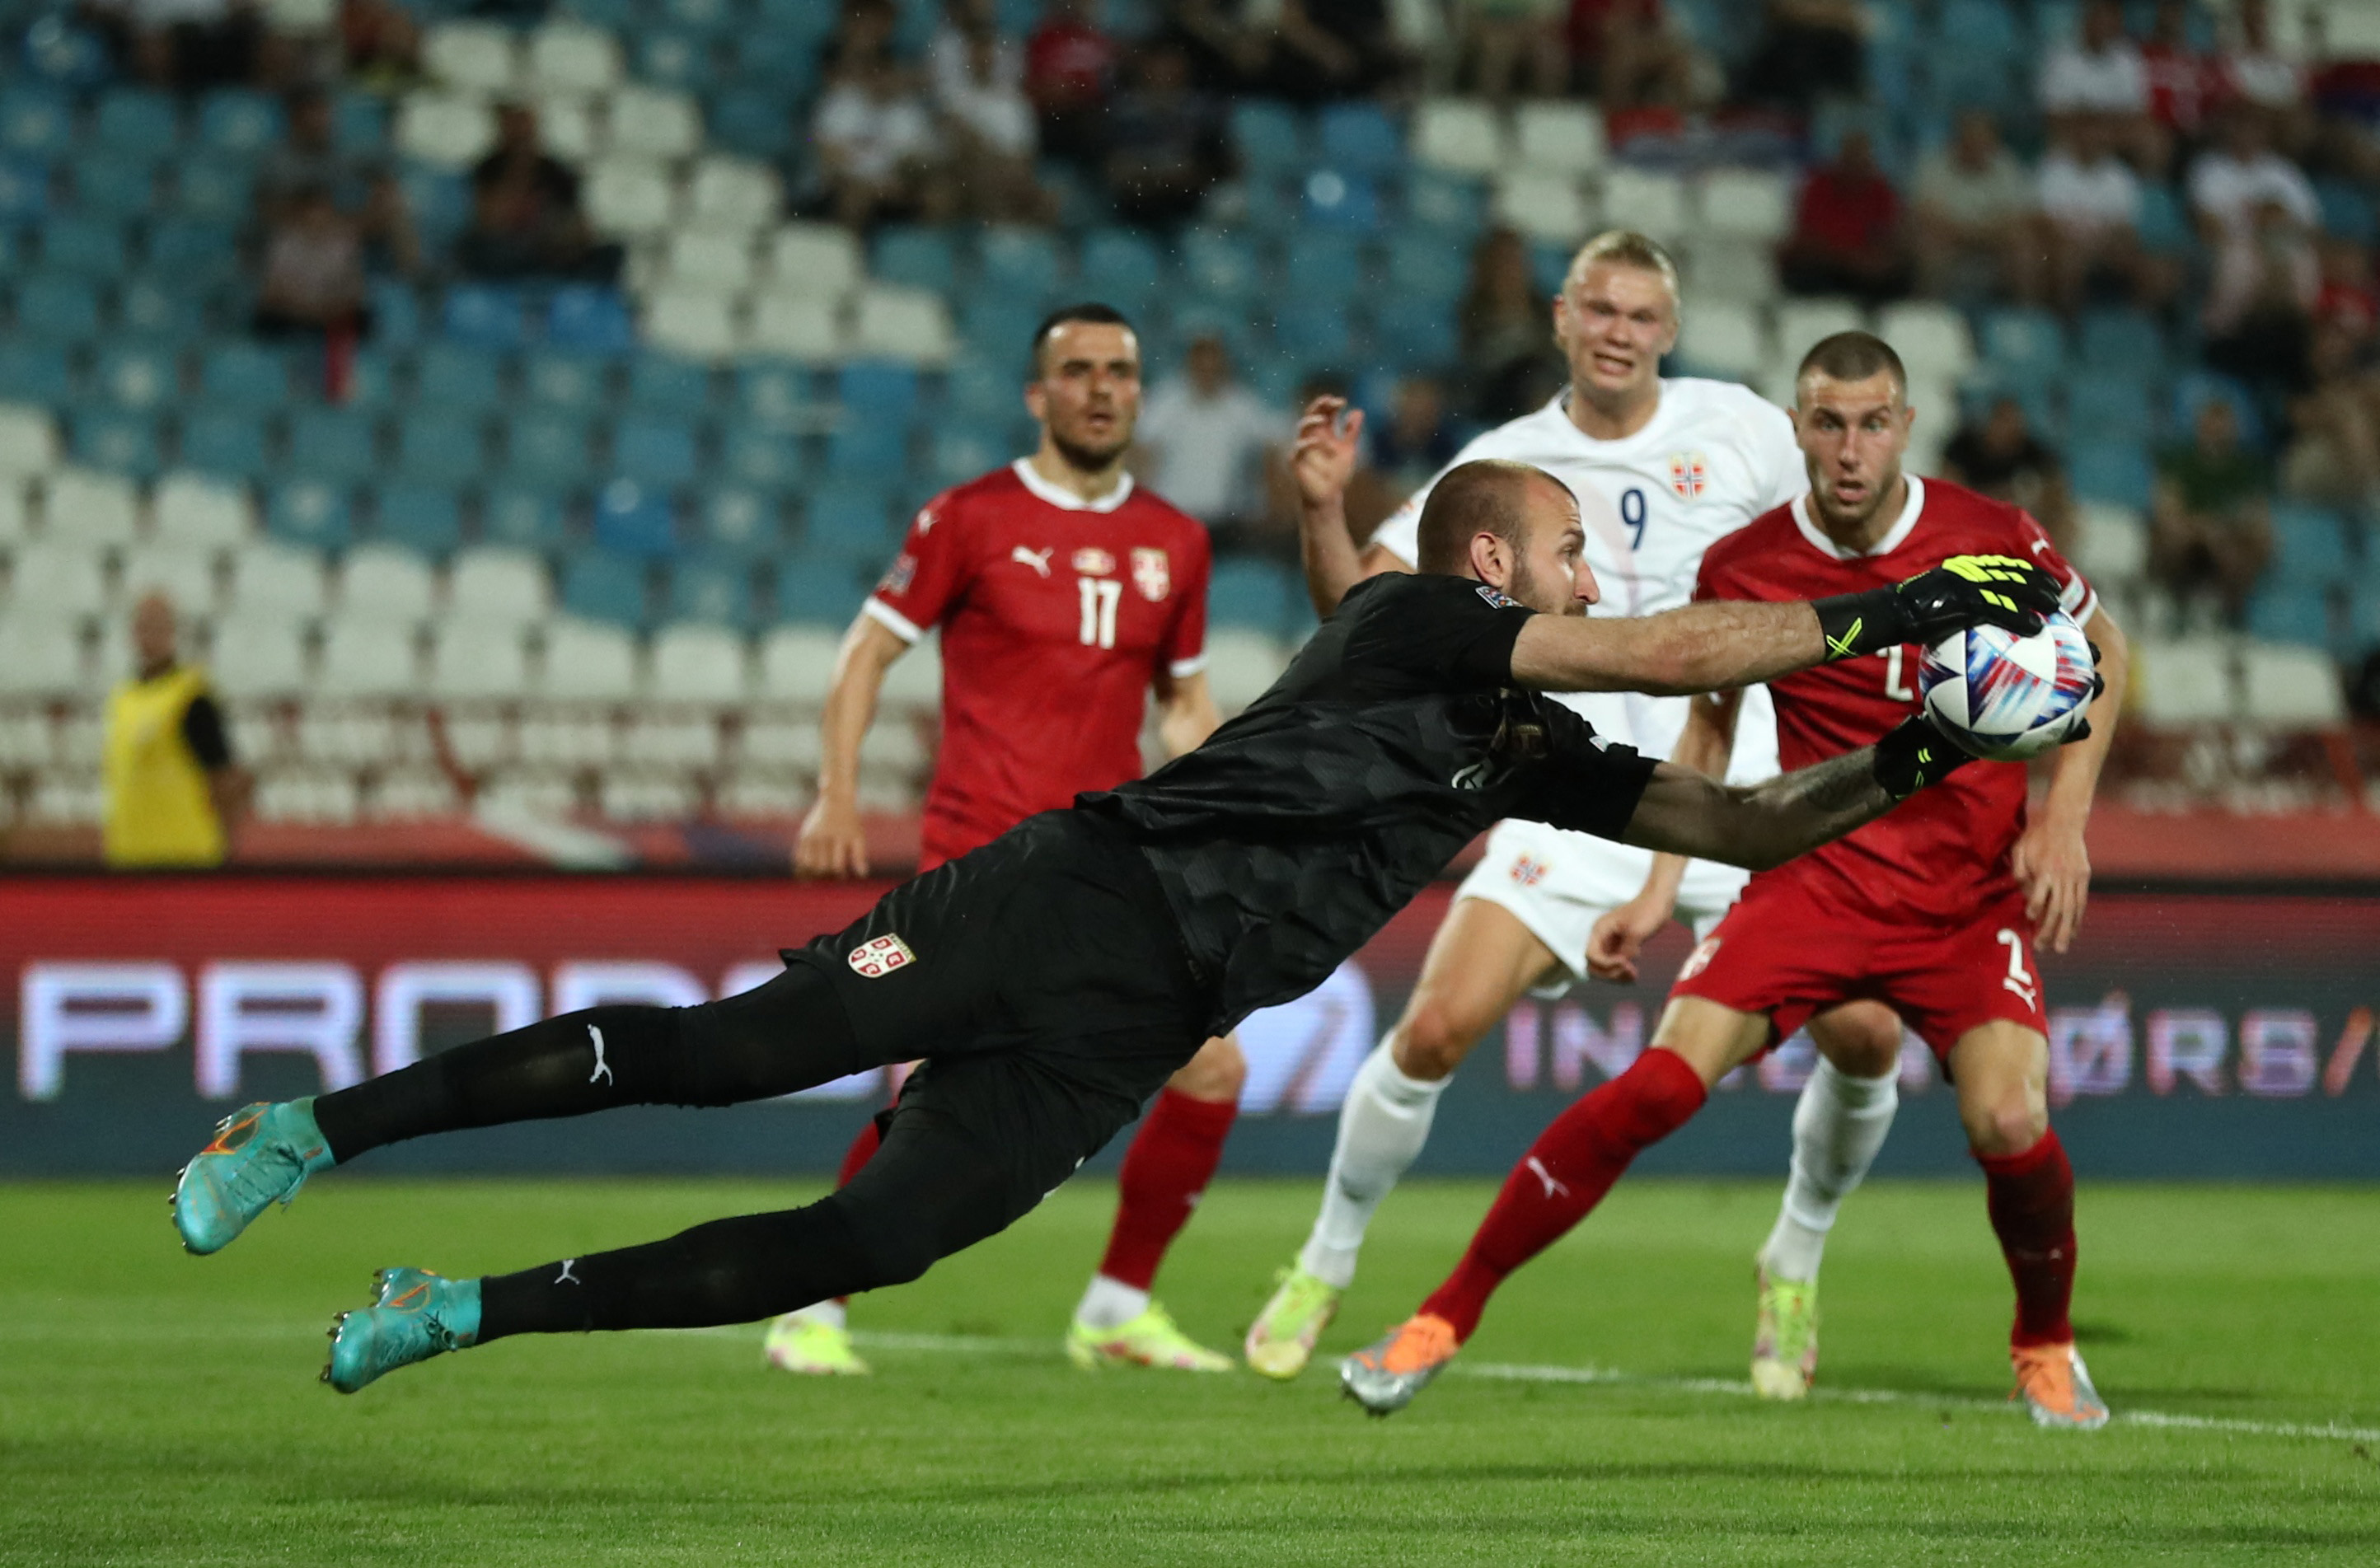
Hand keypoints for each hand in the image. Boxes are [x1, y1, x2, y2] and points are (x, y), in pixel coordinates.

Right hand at [793, 796, 868, 878]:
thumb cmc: (850, 822)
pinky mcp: (803, 836)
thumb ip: (859, 855)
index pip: (836, 865)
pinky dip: (801, 867)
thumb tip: (862, 875)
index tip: (841, 875)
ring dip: (812, 874)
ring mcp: (811, 836)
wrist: (835, 800)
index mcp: (839, 838)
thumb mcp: (858, 836)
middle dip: (826, 875)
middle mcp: (823, 837)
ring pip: (807, 864)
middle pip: (821, 866)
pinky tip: (806, 873)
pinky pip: (798, 856)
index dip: (839, 874)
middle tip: (829, 875)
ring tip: (818, 876)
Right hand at [1290, 396, 1363, 513]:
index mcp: (1324, 434)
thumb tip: (1358, 411)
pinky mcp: (1297, 462)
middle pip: (1312, 415)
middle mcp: (1312, 437)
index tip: (1342, 402)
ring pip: (1302, 428)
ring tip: (1323, 418)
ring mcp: (1303, 448)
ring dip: (1312, 421)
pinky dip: (1306, 443)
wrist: (1328, 497)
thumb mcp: (1348, 450)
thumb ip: (1352, 432)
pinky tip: (1317, 441)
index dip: (1331, 405)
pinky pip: (1297, 449)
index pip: (1325, 412)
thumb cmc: (1336, 474)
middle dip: (1319, 406)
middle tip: (1330, 400)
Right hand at [1585, 894, 1672, 982]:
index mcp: (1600, 930)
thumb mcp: (1636, 932)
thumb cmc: (1647, 910)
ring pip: (1605, 968)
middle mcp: (1602, 938)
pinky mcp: (1622, 948)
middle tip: (1630, 972)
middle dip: (1610, 972)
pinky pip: (1616, 965)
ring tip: (1634, 976)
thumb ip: (1626, 951)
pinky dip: (1623, 972)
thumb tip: (1622, 967)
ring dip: (1617, 975)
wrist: (1660, 901)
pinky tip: (1635, 973)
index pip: (1591, 956)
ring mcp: (1611, 944)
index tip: (1624, 962)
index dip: (1606, 964)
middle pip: (1595, 965)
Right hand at [1892, 555, 2063, 641]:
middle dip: (2036, 580)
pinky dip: (2020, 617)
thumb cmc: (1907, 614)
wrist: (1890, 613)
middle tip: (2055, 591)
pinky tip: (2035, 627)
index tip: (2039, 579)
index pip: (1999, 565)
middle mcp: (1968, 572)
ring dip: (2036, 596)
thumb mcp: (1935, 600)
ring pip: (2011, 587)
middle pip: (2011, 572)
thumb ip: (1955, 603)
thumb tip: (1971, 622)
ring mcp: (1967, 585)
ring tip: (2053, 606)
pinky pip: (2000, 610)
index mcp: (1962, 569)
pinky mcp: (1965, 602)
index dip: (2023, 571)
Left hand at [2011, 814, 2090, 953]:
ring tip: (2061, 948)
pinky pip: (2082, 902)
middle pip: (2057, 908)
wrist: (2064, 822)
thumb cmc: (2036, 836)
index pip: (2040, 894)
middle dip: (2049, 930)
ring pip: (2072, 909)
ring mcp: (2076, 878)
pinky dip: (2078, 919)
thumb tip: (2020, 891)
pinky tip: (2074, 932)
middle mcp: (2062, 876)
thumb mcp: (2020, 848)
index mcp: (2045, 869)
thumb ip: (2019, 870)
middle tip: (2042, 947)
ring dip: (2066, 931)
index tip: (2029, 919)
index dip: (2035, 907)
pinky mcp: (2084, 877)